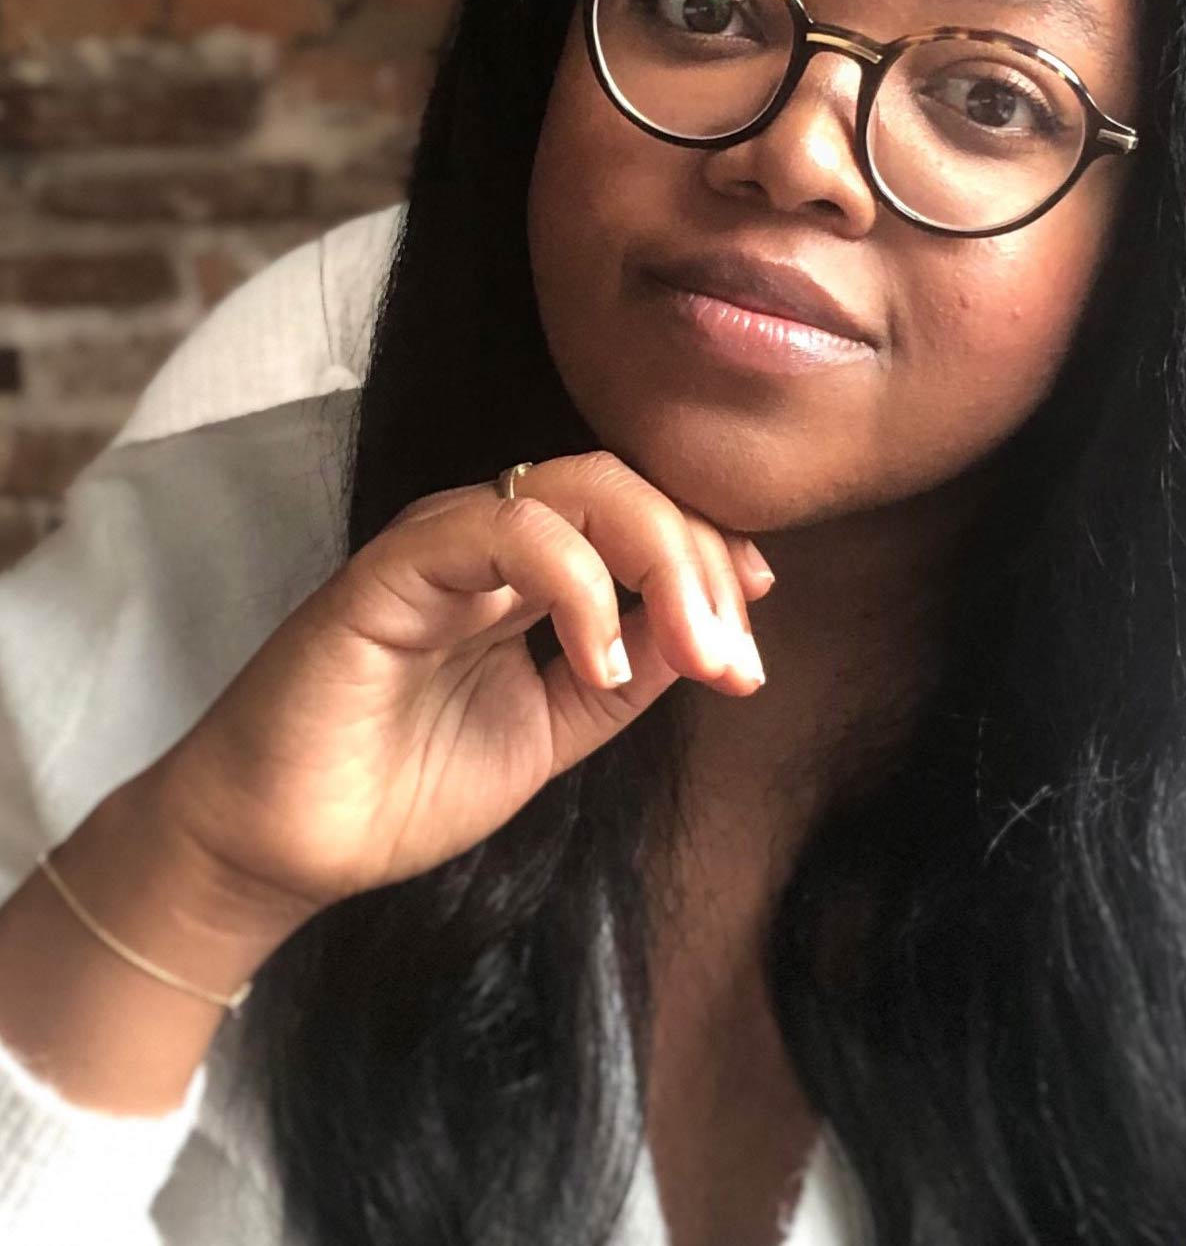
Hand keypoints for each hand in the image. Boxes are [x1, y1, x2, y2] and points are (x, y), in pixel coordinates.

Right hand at [142, 451, 770, 931]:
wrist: (283, 848)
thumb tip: (718, 630)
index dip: (711, 558)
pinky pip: (501, 529)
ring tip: (693, 656)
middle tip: (735, 654)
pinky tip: (598, 659)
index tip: (753, 634)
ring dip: (661, 562)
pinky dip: (575, 584)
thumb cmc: (405, 786)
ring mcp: (440, 544)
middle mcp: (490, 540)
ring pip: (578, 487)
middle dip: (700, 560)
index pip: (642, 519)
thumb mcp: (555, 730)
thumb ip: (628, 676)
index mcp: (531, 571)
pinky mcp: (389, 568)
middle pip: (625, 487)